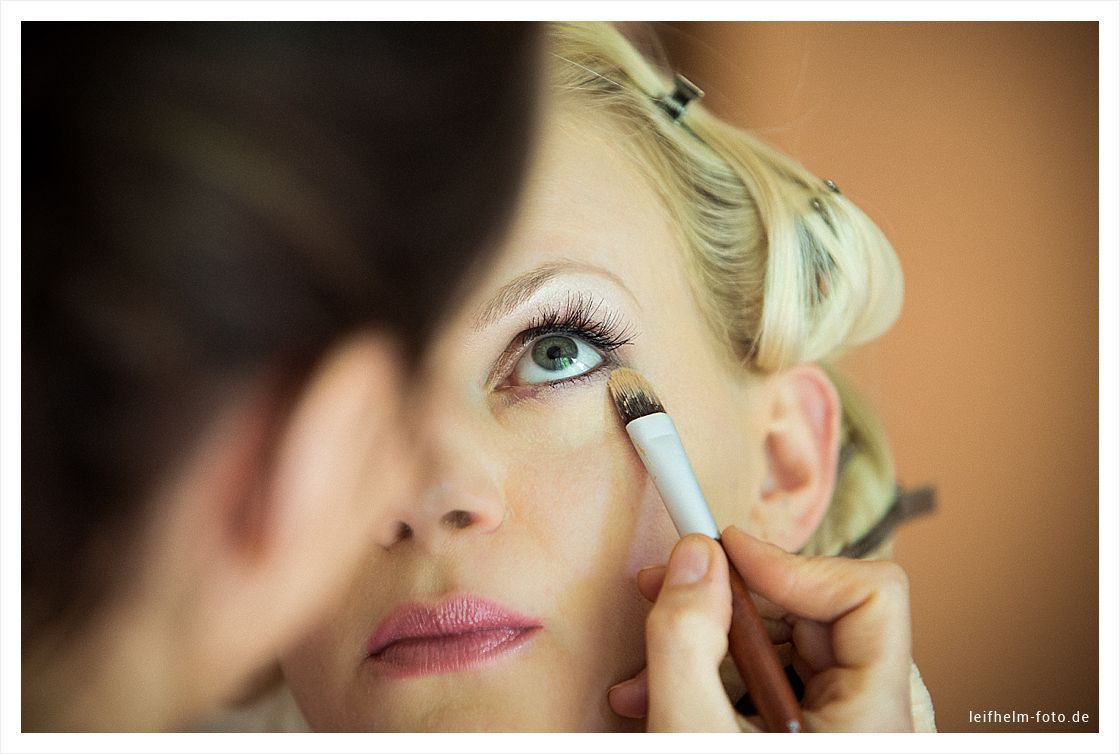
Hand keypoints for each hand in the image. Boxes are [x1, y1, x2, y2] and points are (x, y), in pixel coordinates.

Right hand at [609, 526, 914, 731]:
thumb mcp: (690, 734)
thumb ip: (685, 638)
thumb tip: (694, 558)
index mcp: (872, 722)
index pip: (872, 596)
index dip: (797, 564)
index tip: (724, 555)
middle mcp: (870, 722)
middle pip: (818, 614)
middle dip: (732, 600)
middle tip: (667, 588)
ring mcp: (840, 732)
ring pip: (786, 647)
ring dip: (709, 643)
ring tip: (645, 672)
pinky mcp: (808, 738)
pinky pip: (771, 682)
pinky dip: (714, 677)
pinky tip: (658, 694)